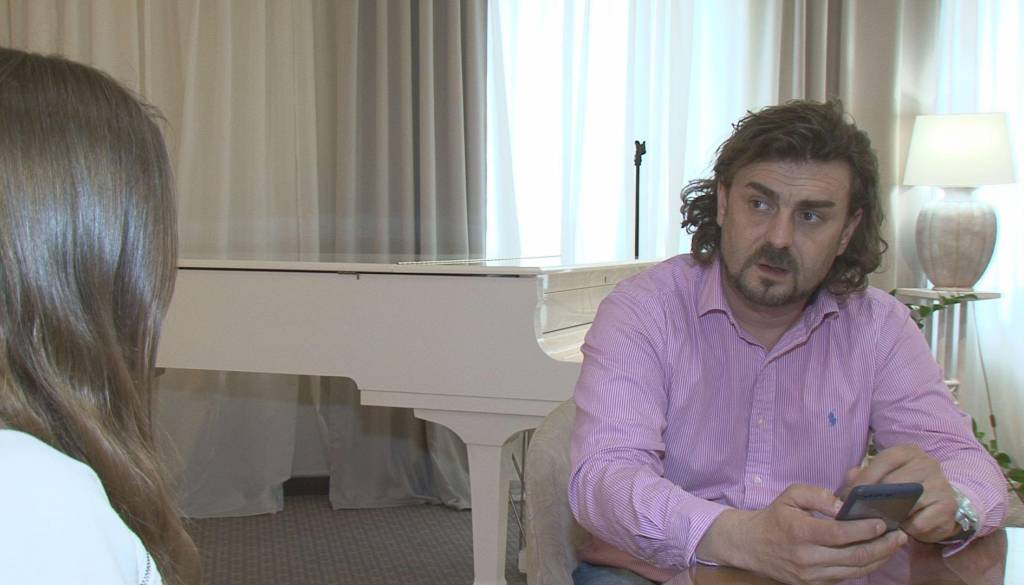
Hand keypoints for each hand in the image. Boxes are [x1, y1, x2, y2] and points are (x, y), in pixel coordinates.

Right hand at [696, 484, 906, 584]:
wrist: (752, 545)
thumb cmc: (775, 517)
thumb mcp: (790, 495)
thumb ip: (817, 495)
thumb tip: (842, 505)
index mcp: (800, 532)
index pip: (839, 533)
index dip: (864, 529)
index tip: (882, 522)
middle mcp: (806, 558)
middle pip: (853, 556)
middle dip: (881, 547)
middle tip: (899, 536)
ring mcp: (811, 575)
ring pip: (854, 571)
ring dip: (878, 559)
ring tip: (893, 546)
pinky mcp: (813, 584)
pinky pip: (846, 578)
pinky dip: (864, 568)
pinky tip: (876, 555)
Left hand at [840, 444, 960, 542]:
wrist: (941, 506)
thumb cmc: (906, 489)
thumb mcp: (885, 477)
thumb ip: (864, 475)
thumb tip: (851, 478)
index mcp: (910, 452)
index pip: (886, 459)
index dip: (867, 476)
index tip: (851, 493)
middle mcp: (928, 464)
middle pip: (895, 482)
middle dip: (874, 498)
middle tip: (860, 511)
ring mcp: (941, 485)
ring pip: (908, 503)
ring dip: (891, 514)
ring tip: (880, 520)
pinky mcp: (948, 507)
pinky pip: (919, 522)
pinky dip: (907, 527)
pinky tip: (904, 527)